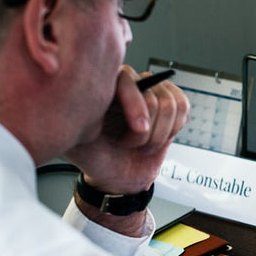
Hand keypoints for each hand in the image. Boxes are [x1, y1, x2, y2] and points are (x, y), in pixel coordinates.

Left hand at [65, 65, 188, 194]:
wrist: (118, 177)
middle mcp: (127, 85)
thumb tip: (72, 99)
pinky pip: (183, 106)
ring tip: (142, 145)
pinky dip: (175, 128)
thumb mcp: (75, 143)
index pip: (125, 78)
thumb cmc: (96, 159)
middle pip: (153, 92)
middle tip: (132, 146)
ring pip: (171, 103)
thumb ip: (72, 121)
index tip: (139, 129)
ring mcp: (150, 93)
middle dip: (148, 130)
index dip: (136, 102)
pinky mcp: (168, 104)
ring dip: (160, 134)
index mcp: (103, 88)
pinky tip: (160, 138)